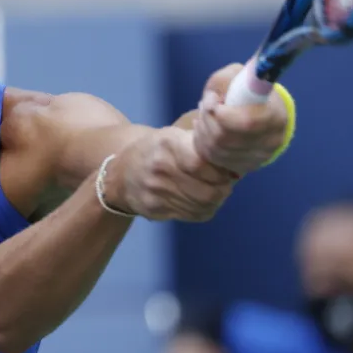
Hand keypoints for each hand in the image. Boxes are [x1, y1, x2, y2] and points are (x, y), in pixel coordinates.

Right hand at [108, 126, 235, 221]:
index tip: (228, 170)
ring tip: (217, 191)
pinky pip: (193, 215)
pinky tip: (203, 201)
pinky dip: (205, 210)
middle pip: (207, 191)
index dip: (220, 171)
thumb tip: (232, 157)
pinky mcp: (156, 210)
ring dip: (216, 200)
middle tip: (227, 183)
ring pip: (202, 206)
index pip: (201, 164)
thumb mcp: (173, 136)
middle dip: (223, 189)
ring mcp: (157, 193)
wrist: (120, 173)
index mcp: (167, 145)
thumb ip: (199, 144)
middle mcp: (160, 169)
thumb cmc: (156, 150)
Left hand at [191, 63, 290, 175]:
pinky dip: (202, 142)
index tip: (213, 98)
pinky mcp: (245, 166)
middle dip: (207, 118)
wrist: (261, 109)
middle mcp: (271, 141)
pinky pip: (213, 158)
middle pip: (224, 138)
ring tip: (205, 114)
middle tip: (206, 104)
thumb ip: (224, 81)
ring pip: (216, 149)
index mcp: (275, 116)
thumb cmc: (247, 89)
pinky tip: (205, 128)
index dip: (221, 112)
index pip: (246, 122)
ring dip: (202, 129)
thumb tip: (213, 99)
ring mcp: (258, 157)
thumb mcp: (237, 74)